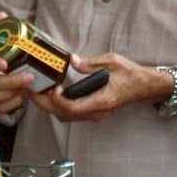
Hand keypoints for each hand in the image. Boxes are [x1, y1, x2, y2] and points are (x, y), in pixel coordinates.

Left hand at [27, 52, 173, 123]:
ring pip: (66, 116)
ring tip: (37, 91)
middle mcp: (96, 112)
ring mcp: (95, 114)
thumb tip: (72, 60)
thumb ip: (92, 62)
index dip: (57, 101)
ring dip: (49, 106)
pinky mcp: (93, 111)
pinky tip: (52, 93)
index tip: (53, 87)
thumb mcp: (113, 62)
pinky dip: (58, 105)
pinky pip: (72, 113)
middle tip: (31, 91)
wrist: (146, 86)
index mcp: (101, 101)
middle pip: (64, 115)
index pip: (72, 109)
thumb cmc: (131, 74)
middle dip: (44, 104)